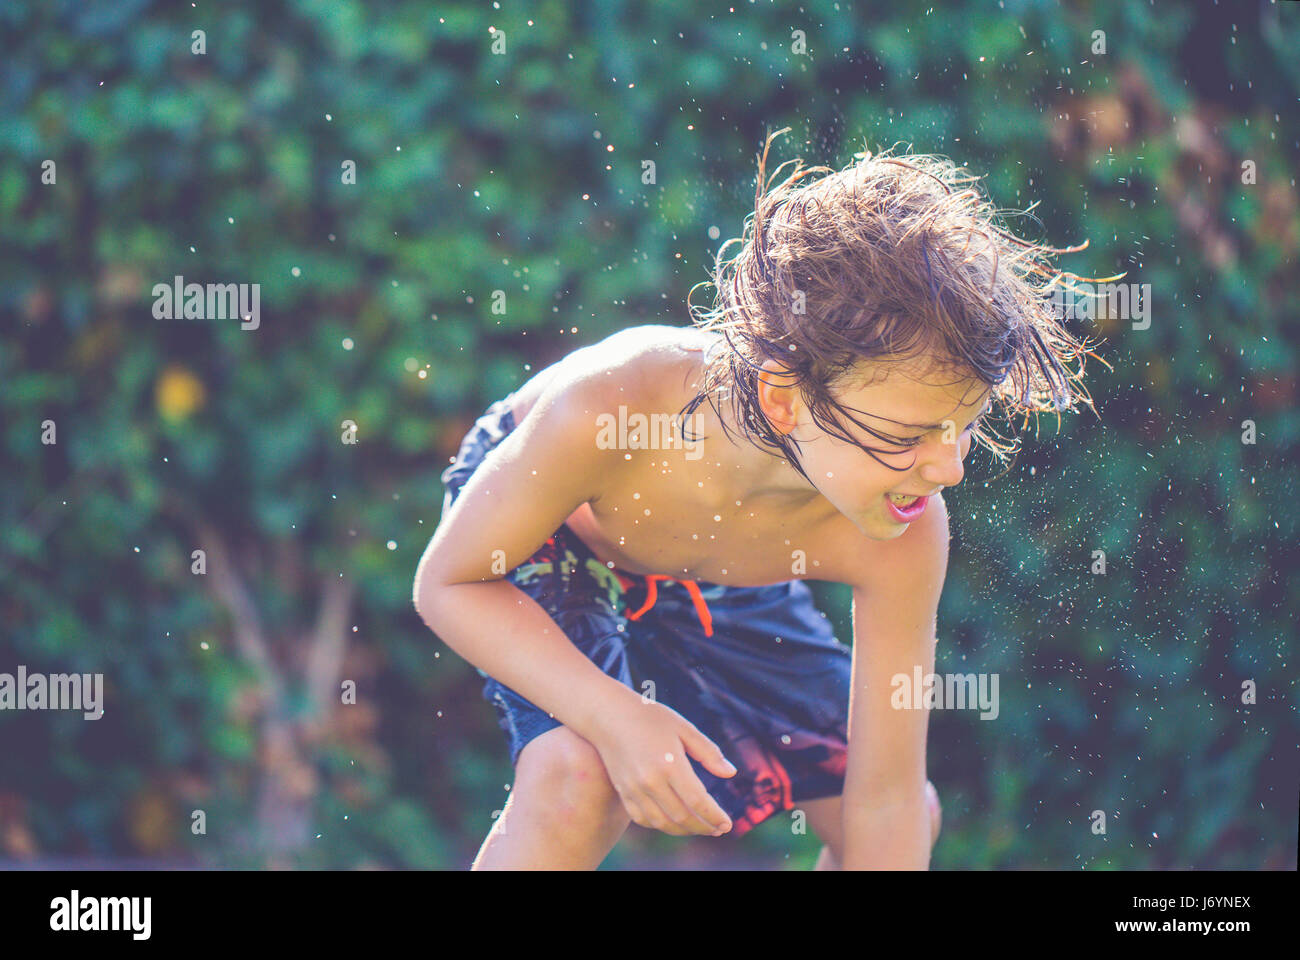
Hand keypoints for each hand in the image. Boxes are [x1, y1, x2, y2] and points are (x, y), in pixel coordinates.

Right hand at [588, 698, 737, 836]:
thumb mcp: (683, 727)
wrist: (607, 714)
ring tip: (701, 828)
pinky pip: (643, 819)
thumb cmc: (649, 716)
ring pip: (662, 823)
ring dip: (684, 830)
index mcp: (670, 764)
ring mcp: (634, 789)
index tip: (727, 824)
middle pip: (682, 817)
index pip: (698, 801)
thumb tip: (731, 773)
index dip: (714, 816)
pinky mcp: (623, 792)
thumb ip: (708, 752)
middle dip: (703, 827)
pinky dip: (661, 825)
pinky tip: (674, 822)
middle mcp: (650, 781)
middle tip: (718, 829)